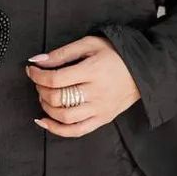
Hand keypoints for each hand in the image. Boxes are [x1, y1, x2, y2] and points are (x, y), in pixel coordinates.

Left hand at [25, 35, 140, 138]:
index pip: (55, 79)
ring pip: (64, 117)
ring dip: (47, 108)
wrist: (144, 70)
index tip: (32, 70)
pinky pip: (77, 131)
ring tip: (45, 97)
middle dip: (40, 90)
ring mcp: (100, 109)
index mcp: (92, 71)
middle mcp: (96, 93)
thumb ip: (62, 53)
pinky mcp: (103, 119)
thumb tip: (37, 60)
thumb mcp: (89, 44)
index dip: (37, 75)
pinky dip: (57, 129)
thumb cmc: (116, 54)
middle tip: (39, 82)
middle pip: (58, 98)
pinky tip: (45, 121)